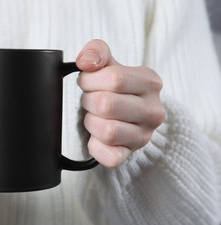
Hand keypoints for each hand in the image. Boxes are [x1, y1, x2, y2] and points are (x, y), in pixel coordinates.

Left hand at [76, 39, 164, 167]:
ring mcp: (144, 136)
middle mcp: (153, 111)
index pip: (114, 78)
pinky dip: (95, 147)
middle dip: (88, 101)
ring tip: (95, 117)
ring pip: (107, 131)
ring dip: (90, 122)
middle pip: (106, 104)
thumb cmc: (114, 90)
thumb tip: (85, 61)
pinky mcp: (130, 155)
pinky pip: (108, 156)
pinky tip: (96, 136)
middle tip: (90, 101)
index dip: (90, 80)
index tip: (88, 83)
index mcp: (150, 82)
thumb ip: (96, 52)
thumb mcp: (108, 65)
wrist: (127, 118)